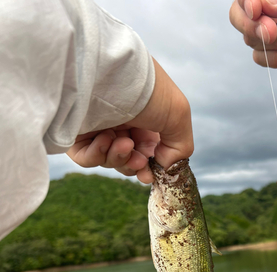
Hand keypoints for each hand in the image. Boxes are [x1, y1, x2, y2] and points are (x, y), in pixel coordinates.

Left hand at [67, 59, 193, 183]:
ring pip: (109, 159)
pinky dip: (98, 155)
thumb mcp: (178, 115)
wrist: (108, 72)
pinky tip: (104, 139)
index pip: (147, 150)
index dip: (150, 166)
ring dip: (119, 157)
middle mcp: (121, 121)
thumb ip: (181, 147)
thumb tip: (165, 167)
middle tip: (138, 160)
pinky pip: (87, 157)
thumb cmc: (146, 90)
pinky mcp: (75, 133)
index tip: (150, 174)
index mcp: (145, 116)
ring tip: (122, 142)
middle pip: (128, 159)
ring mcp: (97, 127)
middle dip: (135, 163)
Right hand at [229, 0, 276, 67]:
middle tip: (272, 31)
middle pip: (237, 18)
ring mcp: (266, 31)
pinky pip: (263, 60)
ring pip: (254, 41)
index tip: (256, 11)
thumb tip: (268, 7)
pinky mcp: (274, 52)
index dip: (246, 4)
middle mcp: (263, 8)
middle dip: (254, 28)